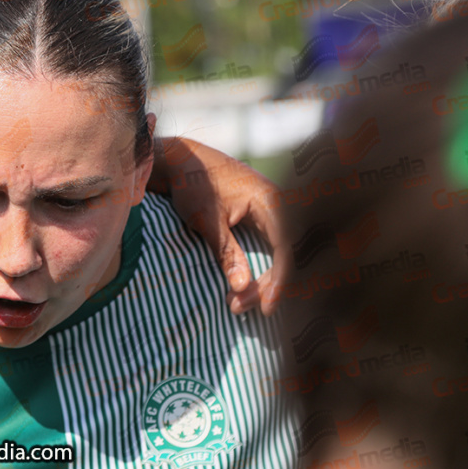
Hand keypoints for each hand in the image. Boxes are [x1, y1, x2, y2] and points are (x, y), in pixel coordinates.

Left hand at [148, 137, 289, 314]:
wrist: (180, 160)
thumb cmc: (193, 184)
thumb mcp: (207, 220)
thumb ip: (227, 252)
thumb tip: (243, 288)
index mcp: (271, 200)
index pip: (286, 246)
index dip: (279, 279)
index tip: (266, 306)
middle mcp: (278, 205)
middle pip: (286, 254)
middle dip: (267, 285)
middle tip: (238, 307)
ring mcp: (271, 211)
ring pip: (280, 253)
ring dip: (263, 281)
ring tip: (236, 304)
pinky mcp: (262, 218)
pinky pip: (270, 248)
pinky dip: (260, 269)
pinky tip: (244, 289)